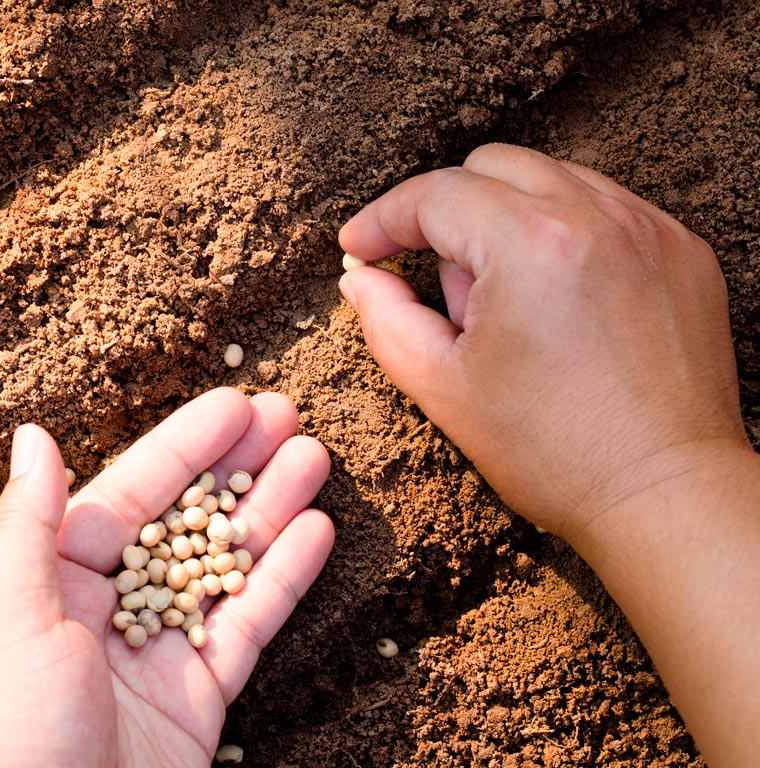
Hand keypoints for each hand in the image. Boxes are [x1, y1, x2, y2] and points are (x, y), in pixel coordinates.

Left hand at [0, 387, 333, 767]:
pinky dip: (283, 579)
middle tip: (289, 415)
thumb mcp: (8, 619)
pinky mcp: (198, 694)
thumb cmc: (10, 739)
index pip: (128, 495)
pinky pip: (246, 624)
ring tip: (315, 455)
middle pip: (184, 519)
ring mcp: (157, 650)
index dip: (184, 447)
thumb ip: (28, 525)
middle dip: (236, 467)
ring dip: (270, 509)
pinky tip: (317, 531)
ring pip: (223, 563)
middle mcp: (107, 608)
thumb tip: (32, 435)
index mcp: (53, 582)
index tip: (235, 404)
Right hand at [338, 143, 748, 541]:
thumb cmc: (554, 451)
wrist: (663, 494)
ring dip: (506, 217)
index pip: (433, 195)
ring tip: (504, 300)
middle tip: (434, 279)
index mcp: (529, 244)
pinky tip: (556, 296)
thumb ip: (387, 318)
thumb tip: (363, 280)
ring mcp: (649, 229)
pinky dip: (565, 232)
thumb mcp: (442, 386)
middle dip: (445, 210)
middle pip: (491, 167)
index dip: (382, 219)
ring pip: (550, 178)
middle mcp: (596, 216)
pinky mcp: (682, 251)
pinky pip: (606, 208)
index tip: (359, 247)